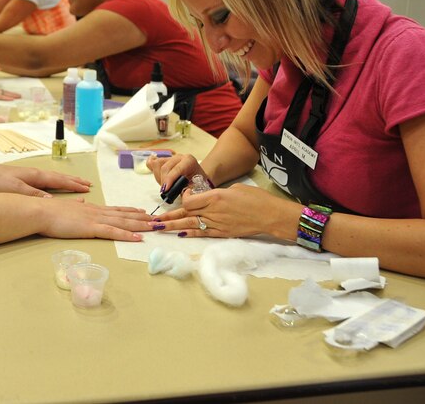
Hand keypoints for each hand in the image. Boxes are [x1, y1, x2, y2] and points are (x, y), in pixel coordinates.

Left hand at [0, 164, 91, 195]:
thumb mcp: (17, 190)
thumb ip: (34, 195)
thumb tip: (52, 201)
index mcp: (37, 176)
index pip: (60, 180)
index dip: (74, 185)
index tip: (87, 188)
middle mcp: (37, 173)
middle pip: (60, 177)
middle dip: (75, 181)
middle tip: (88, 183)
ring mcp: (32, 175)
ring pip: (54, 177)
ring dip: (67, 180)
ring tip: (77, 182)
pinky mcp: (26, 178)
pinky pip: (48, 179)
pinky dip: (57, 181)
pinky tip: (56, 184)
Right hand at [0, 166, 154, 239]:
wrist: (40, 211)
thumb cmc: (49, 211)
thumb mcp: (66, 207)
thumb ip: (76, 206)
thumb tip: (82, 202)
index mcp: (90, 208)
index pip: (114, 209)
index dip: (129, 211)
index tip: (141, 211)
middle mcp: (96, 212)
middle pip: (123, 215)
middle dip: (141, 218)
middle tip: (156, 219)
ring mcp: (95, 219)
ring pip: (123, 222)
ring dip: (140, 225)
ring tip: (154, 227)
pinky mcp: (91, 228)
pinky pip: (113, 232)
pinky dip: (127, 235)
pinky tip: (138, 238)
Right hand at [148, 152, 207, 190]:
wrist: (199, 177)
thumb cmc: (198, 183)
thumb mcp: (197, 187)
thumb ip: (188, 190)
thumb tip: (180, 194)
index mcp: (189, 161)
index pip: (176, 169)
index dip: (169, 179)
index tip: (165, 190)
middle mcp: (179, 157)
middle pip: (165, 167)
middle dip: (163, 181)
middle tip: (166, 192)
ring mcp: (170, 158)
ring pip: (158, 165)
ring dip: (159, 178)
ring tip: (166, 186)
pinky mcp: (164, 160)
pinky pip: (153, 163)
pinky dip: (153, 170)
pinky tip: (158, 177)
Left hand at [156, 183, 292, 238]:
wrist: (271, 215)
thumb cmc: (256, 199)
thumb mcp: (234, 189)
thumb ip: (217, 194)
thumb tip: (208, 198)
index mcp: (216, 197)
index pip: (190, 200)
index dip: (183, 198)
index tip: (184, 195)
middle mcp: (213, 211)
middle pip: (186, 213)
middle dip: (168, 217)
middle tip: (153, 221)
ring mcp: (218, 224)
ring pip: (190, 224)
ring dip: (173, 226)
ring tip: (159, 228)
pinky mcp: (223, 233)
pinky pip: (203, 234)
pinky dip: (190, 233)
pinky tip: (180, 234)